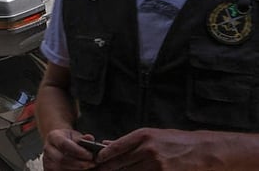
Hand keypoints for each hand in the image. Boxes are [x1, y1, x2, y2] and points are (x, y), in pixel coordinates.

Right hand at [42, 128, 98, 169]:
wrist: (58, 145)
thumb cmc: (68, 140)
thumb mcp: (75, 136)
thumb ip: (83, 138)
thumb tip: (90, 138)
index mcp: (53, 136)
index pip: (64, 144)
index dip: (78, 151)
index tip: (90, 155)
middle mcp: (47, 148)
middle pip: (62, 158)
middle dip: (79, 163)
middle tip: (91, 163)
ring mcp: (46, 160)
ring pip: (61, 168)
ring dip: (77, 169)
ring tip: (87, 166)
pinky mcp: (48, 168)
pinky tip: (80, 170)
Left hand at [97, 128, 221, 170]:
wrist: (205, 151)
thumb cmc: (178, 141)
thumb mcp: (154, 135)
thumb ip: (130, 142)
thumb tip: (107, 144)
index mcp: (143, 136)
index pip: (115, 147)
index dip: (102, 156)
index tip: (96, 161)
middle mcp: (147, 150)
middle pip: (118, 163)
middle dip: (107, 168)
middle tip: (99, 170)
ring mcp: (155, 165)